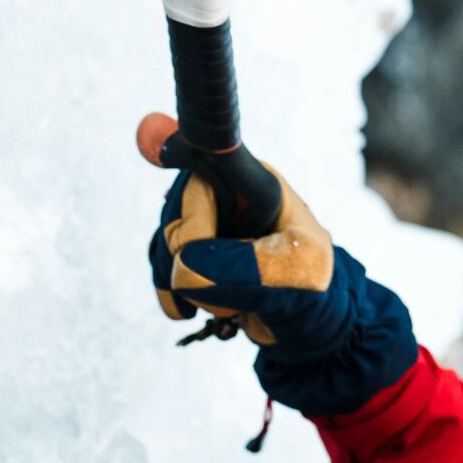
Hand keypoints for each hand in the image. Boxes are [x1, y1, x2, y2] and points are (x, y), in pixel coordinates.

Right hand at [140, 118, 417, 416]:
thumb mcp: (291, 279)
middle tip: (222, 291)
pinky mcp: (198, 248)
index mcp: (258, 184)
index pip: (214, 156)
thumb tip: (185, 268)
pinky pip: (163, 260)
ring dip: (182, 280)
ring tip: (223, 307)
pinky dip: (169, 289)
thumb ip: (242, 270)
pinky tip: (186, 312)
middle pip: (179, 210)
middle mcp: (229, 191)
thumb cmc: (314, 295)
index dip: (181, 142)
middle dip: (191, 258)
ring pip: (166, 240)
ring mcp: (210, 219)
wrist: (312, 329)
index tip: (148, 133)